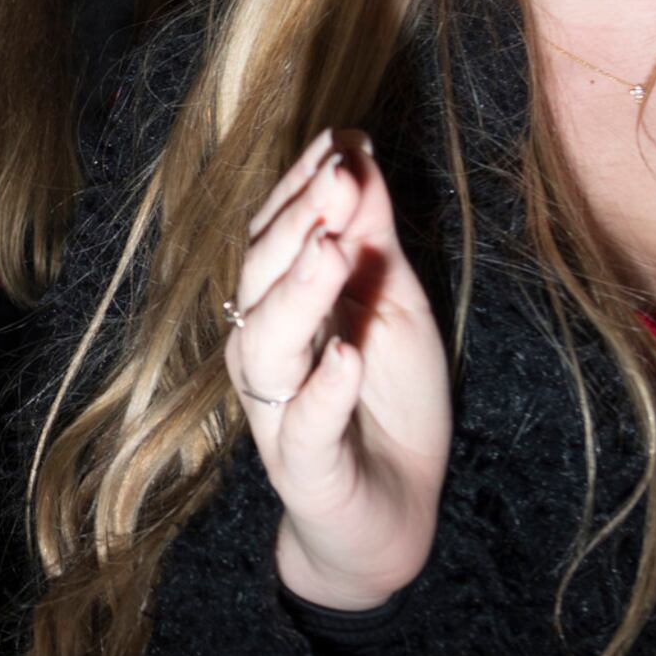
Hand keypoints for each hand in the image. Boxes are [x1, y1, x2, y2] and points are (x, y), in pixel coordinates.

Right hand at [230, 131, 451, 612]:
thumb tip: (359, 156)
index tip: (339, 141)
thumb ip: (373, 240)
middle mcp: (265, 351)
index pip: (274, 235)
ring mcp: (277, 410)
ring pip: (267, 346)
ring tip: (335, 251)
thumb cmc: (387, 405)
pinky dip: (322, 392)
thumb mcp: (395, 306)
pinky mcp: (303, 467)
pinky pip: (302, 427)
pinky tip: (345, 357)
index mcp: (283, 307)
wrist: (392, 514)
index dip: (300, 188)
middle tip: (338, 177)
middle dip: (298, 223)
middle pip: (260, 278)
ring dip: (300, 295)